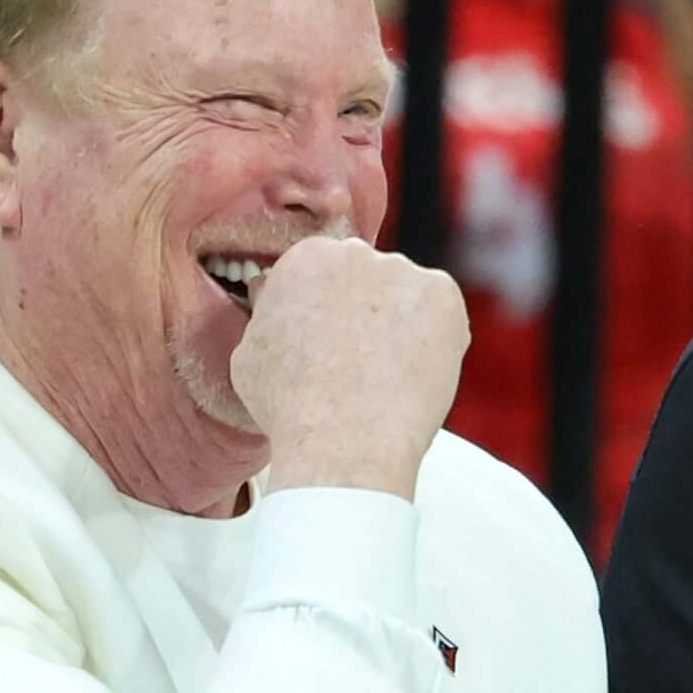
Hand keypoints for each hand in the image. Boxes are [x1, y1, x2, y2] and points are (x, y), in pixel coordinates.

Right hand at [229, 235, 467, 497]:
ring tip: (389, 377)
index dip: (332, 314)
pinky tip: (414, 374)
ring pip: (408, 298)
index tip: (335, 346)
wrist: (345, 440)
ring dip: (403, 328)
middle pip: (369, 281)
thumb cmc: (290, 407)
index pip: (329, 275)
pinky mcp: (443, 296)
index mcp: (306, 258)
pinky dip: (437, 343)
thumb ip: (267, 315)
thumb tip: (270, 294)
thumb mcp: (249, 354)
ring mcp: (403, 271)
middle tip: (365, 363)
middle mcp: (355, 252)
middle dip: (369, 314)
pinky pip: (443, 317)